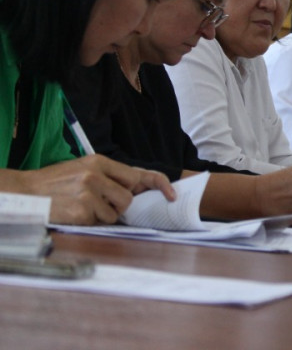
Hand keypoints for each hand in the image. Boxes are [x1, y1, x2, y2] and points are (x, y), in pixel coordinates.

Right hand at [13, 155, 174, 224]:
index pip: (138, 174)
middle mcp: (96, 175)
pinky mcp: (82, 210)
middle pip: (128, 198)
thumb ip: (108, 177)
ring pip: (115, 213)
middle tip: (97, 203)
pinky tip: (74, 214)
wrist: (25, 192)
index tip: (172, 195)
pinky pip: (100, 222)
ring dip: (102, 215)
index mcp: (99, 162)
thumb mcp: (82, 169)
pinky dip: (90, 222)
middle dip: (117, 206)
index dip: (159, 184)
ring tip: (80, 206)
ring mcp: (89, 192)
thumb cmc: (55, 183)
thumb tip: (134, 190)